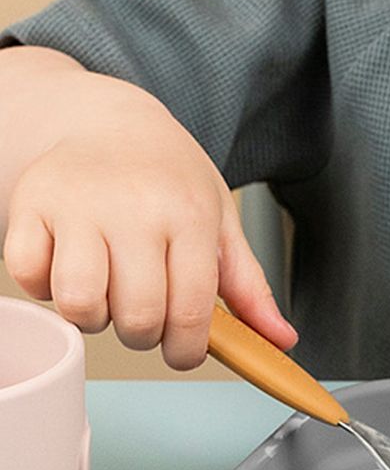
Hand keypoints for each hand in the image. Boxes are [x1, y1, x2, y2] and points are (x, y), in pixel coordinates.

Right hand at [3, 80, 296, 370]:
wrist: (109, 119)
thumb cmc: (167, 174)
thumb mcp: (218, 217)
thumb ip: (247, 284)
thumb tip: (280, 338)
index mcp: (189, 214)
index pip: (192, 312)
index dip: (186, 350)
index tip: (181, 350)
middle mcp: (135, 208)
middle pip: (137, 318)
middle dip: (142, 335)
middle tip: (143, 312)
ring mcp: (79, 206)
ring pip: (79, 305)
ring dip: (92, 316)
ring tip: (104, 291)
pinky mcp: (31, 205)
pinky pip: (29, 277)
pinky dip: (43, 287)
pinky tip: (66, 266)